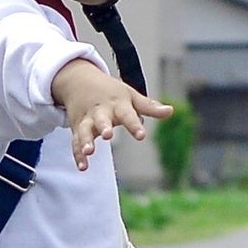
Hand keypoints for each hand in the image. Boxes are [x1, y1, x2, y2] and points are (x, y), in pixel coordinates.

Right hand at [50, 59, 172, 168]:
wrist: (79, 80)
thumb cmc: (110, 91)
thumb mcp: (130, 95)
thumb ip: (149, 107)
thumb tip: (171, 111)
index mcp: (117, 104)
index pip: (128, 115)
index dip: (134, 125)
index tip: (141, 135)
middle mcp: (101, 112)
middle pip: (102, 119)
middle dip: (103, 127)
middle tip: (107, 135)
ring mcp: (87, 120)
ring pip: (85, 131)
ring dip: (86, 141)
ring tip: (89, 152)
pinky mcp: (77, 128)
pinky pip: (76, 142)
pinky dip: (78, 154)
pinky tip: (83, 167)